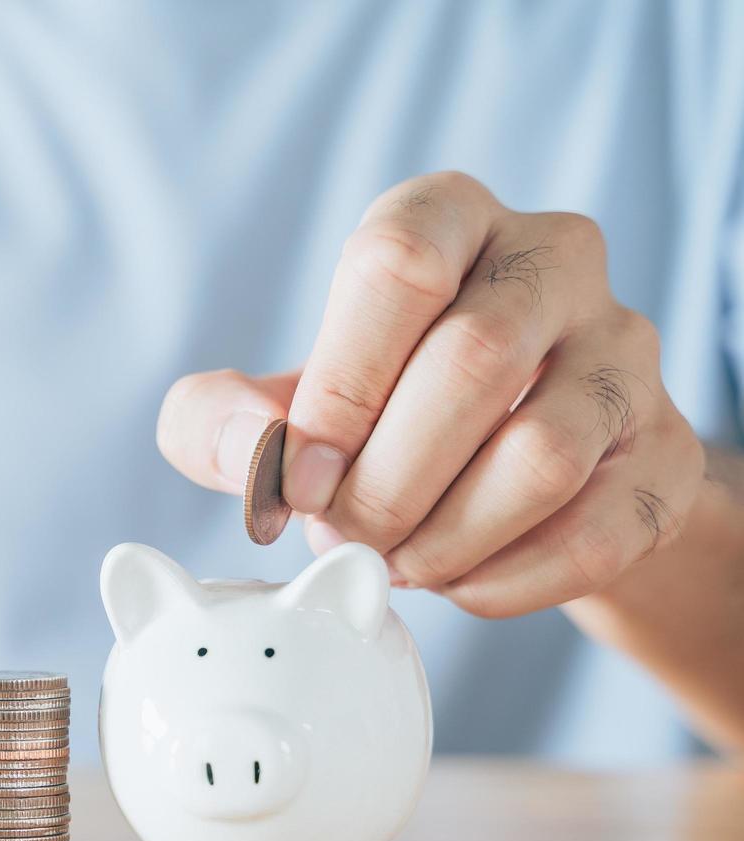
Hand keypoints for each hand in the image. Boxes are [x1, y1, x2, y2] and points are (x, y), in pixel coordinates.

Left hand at [157, 172, 706, 617]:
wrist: (502, 472)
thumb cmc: (371, 415)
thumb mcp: (275, 406)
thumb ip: (216, 421)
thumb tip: (258, 451)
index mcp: (445, 216)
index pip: (398, 263)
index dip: (340, 386)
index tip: (302, 476)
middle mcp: (551, 258)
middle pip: (475, 361)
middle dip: (386, 480)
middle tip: (343, 536)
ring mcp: (625, 348)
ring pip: (543, 453)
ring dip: (445, 536)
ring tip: (396, 560)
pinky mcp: (666, 449)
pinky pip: (598, 530)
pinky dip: (507, 580)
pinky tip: (457, 582)